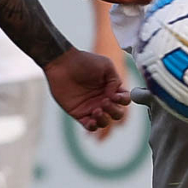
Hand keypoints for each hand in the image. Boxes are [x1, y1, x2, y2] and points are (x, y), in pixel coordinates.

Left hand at [87, 6, 130, 140]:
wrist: (63, 64)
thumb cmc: (84, 61)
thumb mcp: (106, 65)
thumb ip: (115, 80)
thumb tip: (114, 95)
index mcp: (111, 88)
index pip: (125, 100)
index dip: (123, 100)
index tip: (115, 96)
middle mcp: (103, 99)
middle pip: (117, 114)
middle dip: (114, 111)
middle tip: (104, 101)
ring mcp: (91, 107)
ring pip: (105, 122)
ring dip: (104, 119)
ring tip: (96, 110)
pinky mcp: (79, 113)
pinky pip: (89, 126)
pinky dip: (93, 126)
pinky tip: (91, 119)